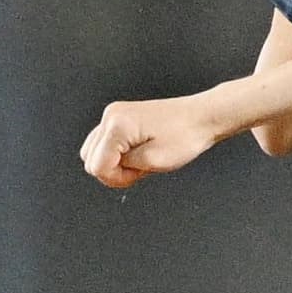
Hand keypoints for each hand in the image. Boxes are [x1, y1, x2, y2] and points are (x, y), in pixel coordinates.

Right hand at [80, 92, 230, 189]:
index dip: (115, 178)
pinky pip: (105, 142)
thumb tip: (107, 168)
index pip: (96, 165)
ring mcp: (114, 114)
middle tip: (140, 168)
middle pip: (90, 159)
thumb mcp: (154, 161)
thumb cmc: (185, 135)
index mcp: (117, 125)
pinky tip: (138, 152)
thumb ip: (124, 167)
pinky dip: (118, 153)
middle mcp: (111, 115)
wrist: (201, 117)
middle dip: (113, 170)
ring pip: (94, 151)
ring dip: (114, 162)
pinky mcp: (121, 116)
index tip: (136, 174)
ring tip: (141, 160)